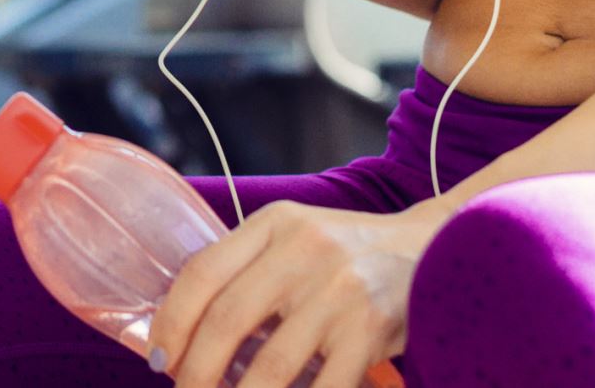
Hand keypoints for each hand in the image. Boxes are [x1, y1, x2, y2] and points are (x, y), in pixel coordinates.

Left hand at [151, 199, 449, 387]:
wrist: (434, 245)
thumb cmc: (348, 252)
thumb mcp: (295, 237)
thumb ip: (248, 268)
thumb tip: (183, 329)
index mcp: (275, 224)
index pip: (203, 271)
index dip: (172, 320)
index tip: (160, 356)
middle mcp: (304, 250)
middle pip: (228, 319)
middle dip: (196, 371)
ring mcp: (341, 290)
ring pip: (272, 365)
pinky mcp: (372, 328)